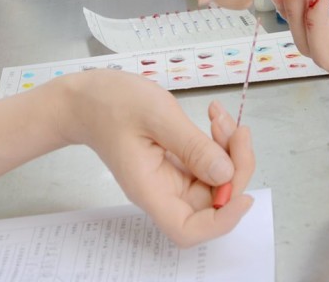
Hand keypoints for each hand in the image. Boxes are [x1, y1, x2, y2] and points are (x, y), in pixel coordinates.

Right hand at [56, 71, 255, 245]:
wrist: (86, 99)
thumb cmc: (111, 104)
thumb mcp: (157, 115)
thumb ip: (192, 146)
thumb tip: (226, 174)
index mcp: (150, 189)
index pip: (187, 229)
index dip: (221, 220)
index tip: (242, 194)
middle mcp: (161, 191)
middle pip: (210, 203)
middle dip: (234, 168)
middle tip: (236, 131)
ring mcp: (169, 178)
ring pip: (214, 181)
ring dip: (229, 151)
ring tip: (220, 117)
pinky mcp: (175, 164)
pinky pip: (206, 163)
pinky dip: (218, 143)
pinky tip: (215, 118)